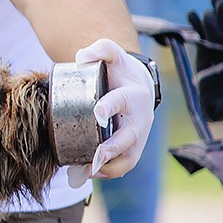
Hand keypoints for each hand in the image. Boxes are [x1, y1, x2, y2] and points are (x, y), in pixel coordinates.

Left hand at [72, 37, 154, 182]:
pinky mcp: (133, 149)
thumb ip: (100, 49)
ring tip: (85, 171)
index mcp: (134, 95)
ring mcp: (138, 136)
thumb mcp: (112, 53)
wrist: (137, 85)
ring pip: (129, 158)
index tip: (97, 112)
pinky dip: (107, 172)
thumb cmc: (119, 70)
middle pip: (129, 137)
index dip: (111, 106)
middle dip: (112, 148)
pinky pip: (123, 165)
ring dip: (109, 167)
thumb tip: (82, 57)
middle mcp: (140, 119)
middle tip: (94, 157)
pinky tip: (86, 174)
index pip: (122, 100)